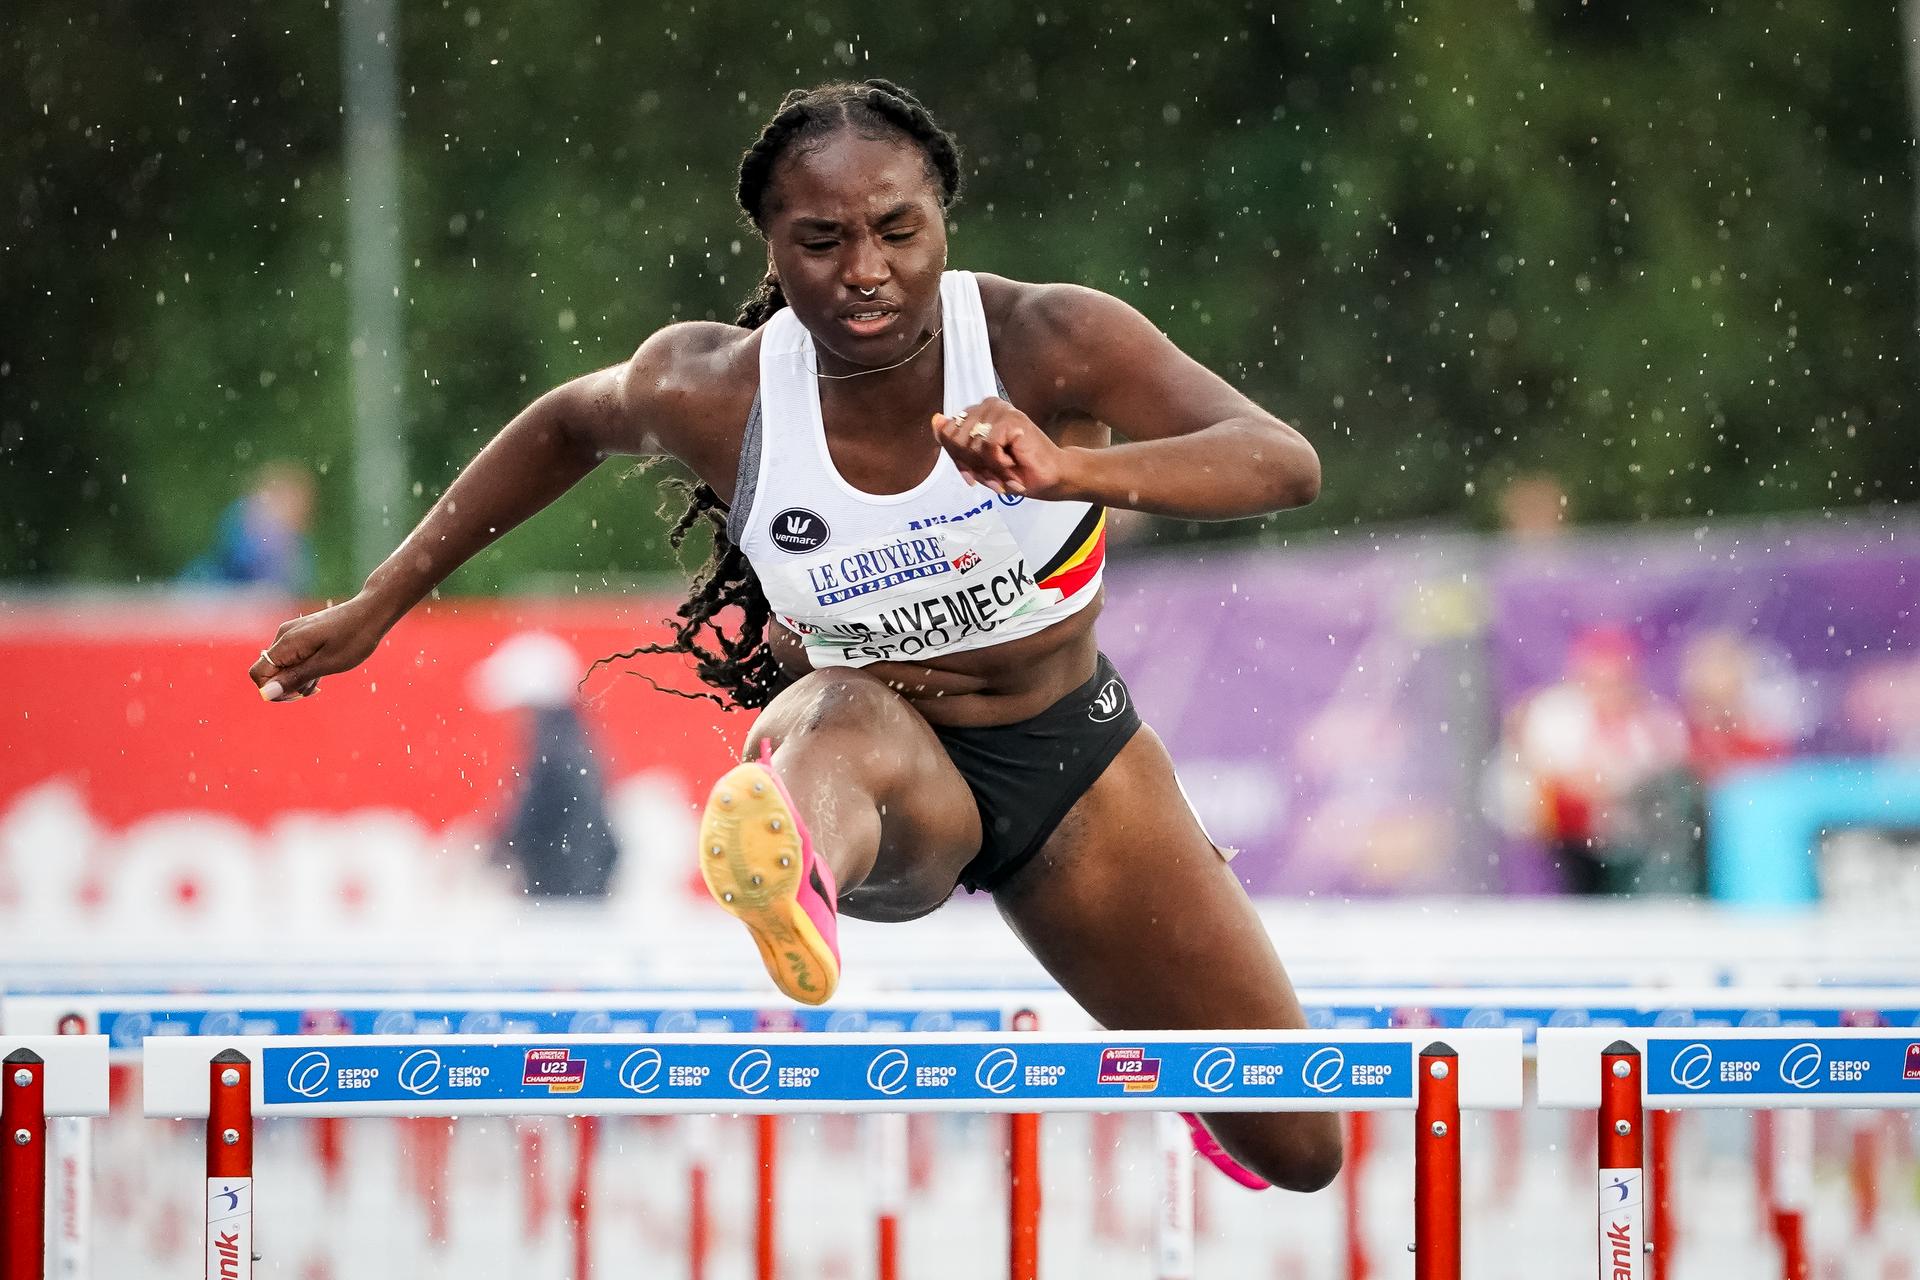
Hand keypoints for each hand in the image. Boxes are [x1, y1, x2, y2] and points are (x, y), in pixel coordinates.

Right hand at [247, 593, 391, 702]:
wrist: (371, 612)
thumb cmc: (354, 639)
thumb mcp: (326, 664)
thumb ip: (295, 678)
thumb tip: (265, 693)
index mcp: (288, 643)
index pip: (258, 673)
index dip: (272, 690)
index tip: (297, 695)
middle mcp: (284, 636)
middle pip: (269, 671)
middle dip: (286, 686)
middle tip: (314, 689)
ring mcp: (293, 634)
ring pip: (282, 665)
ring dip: (297, 679)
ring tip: (320, 681)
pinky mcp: (302, 635)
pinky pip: (292, 658)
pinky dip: (303, 669)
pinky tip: (320, 674)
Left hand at [931, 398, 1081, 500]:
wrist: (1049, 478)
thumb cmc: (1016, 471)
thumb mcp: (975, 462)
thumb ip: (954, 443)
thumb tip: (936, 419)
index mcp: (977, 413)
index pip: (946, 433)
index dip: (958, 459)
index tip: (974, 475)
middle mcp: (987, 405)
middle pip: (954, 440)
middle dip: (972, 466)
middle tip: (994, 476)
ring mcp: (1000, 409)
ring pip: (970, 444)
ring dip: (987, 467)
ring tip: (1005, 470)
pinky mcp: (1011, 418)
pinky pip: (987, 446)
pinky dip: (998, 464)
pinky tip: (1012, 464)